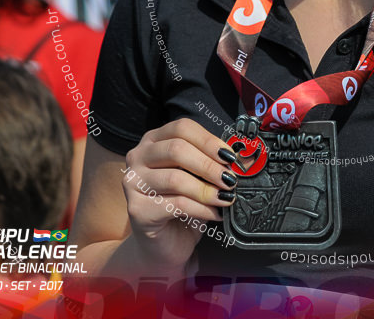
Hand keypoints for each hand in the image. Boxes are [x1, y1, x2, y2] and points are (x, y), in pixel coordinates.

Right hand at [122, 118, 238, 269]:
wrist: (163, 245)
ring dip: (207, 190)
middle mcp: (138, 157)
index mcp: (154, 141)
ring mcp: (133, 183)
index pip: (182, 128)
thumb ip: (211, 163)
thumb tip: (240, 157)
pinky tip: (215, 214)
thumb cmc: (182, 206)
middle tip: (230, 180)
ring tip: (225, 198)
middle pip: (176, 149)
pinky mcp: (137, 209)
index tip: (230, 157)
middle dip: (209, 165)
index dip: (209, 140)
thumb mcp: (198, 178)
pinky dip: (201, 209)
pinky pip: (176, 204)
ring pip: (176, 179)